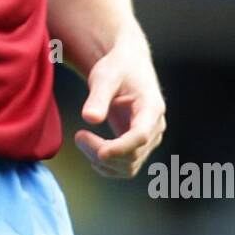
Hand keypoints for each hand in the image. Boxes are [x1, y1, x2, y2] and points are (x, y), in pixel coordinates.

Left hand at [74, 37, 165, 179]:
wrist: (127, 67)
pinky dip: (108, 167)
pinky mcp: (139, 146)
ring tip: (82, 140)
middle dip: (102, 151)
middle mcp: (155, 127)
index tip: (99, 153)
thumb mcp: (105, 76)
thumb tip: (90, 119)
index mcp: (151, 107)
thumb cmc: (117, 68)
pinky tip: (92, 152)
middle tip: (78, 136)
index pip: (141, 136)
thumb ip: (98, 97)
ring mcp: (149, 139)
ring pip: (129, 166)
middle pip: (132, 154)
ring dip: (102, 162)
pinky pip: (127, 167)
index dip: (121, 148)